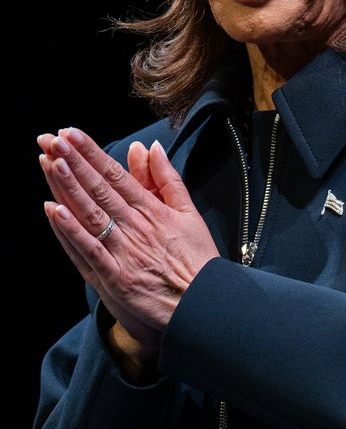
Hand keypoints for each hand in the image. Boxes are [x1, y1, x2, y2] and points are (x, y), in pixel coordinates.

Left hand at [37, 127, 219, 333]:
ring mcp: (124, 252)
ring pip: (91, 214)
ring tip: (50, 162)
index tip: (72, 135)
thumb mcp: (190, 214)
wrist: (202, 304)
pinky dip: (71, 231)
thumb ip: (169, 180)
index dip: (92, 154)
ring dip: (68, 187)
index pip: (117, 176)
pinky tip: (54, 211)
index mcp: (154, 211)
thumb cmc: (196, 259)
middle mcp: (137, 228)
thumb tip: (153, 149)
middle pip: (100, 189)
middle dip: (74, 162)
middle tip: (52, 140)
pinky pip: (89, 251)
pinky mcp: (115, 278)